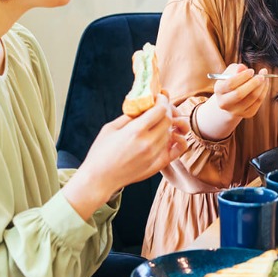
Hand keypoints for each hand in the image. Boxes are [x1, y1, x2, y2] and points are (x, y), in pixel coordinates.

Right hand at [64, 94, 187, 218]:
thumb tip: (144, 105)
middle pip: (168, 120)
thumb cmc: (101, 151)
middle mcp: (148, 143)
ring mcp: (154, 155)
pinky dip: (178, 140)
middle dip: (167, 110)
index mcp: (135, 131)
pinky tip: (174, 135)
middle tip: (160, 107)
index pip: (160, 109)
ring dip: (167, 124)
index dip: (162, 100)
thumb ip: (130, 116)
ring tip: (159, 121)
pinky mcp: (157, 165)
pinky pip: (176, 150)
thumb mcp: (111, 128)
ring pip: (170, 132)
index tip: (159, 97)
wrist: (99, 179)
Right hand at [211, 63, 268, 119]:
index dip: (243, 76)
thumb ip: (236, 69)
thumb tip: (242, 67)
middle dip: (253, 83)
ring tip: (264, 78)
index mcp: (219, 90)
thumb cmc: (232, 82)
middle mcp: (224, 103)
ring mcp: (235, 111)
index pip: (230, 84)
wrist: (231, 100)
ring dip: (261, 86)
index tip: (251, 71)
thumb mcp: (231, 73)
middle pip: (240, 93)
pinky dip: (264, 92)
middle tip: (261, 75)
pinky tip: (265, 84)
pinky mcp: (247, 114)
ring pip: (252, 98)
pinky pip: (258, 102)